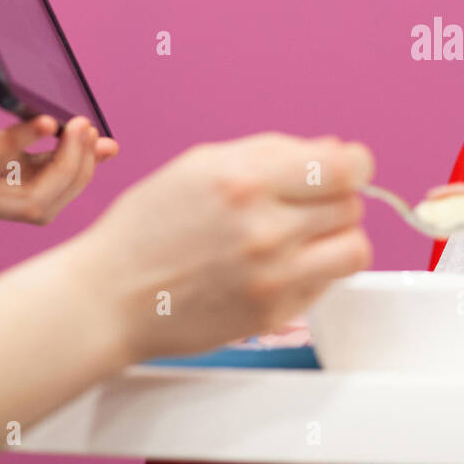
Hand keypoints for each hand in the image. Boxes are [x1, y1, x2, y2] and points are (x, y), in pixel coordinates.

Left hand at [0, 40, 116, 221]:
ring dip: (68, 168)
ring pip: (37, 203)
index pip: (39, 180)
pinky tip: (40, 121)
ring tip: (79, 128)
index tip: (108, 141)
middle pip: (50, 200)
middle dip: (84, 170)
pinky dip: (21, 145)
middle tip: (95, 132)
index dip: (79, 165)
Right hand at [66, 133, 375, 362]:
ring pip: (355, 249)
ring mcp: (272, 276)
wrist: (108, 298)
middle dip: (335, 201)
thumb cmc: (149, 228)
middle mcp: (264, 228)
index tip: (349, 170)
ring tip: (304, 238)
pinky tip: (279, 266)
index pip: (343, 167)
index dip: (355, 165)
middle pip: (352, 205)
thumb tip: (338, 151)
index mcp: (244, 180)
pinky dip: (315, 272)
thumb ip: (274, 152)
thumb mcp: (202, 165)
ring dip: (337, 239)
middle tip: (305, 207)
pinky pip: (328, 284)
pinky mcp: (274, 313)